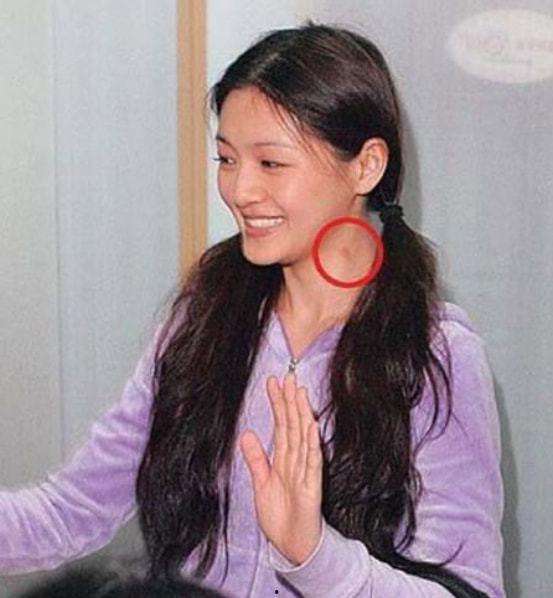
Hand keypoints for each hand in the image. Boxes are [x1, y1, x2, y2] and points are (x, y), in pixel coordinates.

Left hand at [239, 371, 322, 564]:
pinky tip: (310, 426)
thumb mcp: (261, 483)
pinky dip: (311, 444)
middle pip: (293, 425)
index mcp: (283, 458)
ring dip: (302, 414)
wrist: (291, 546)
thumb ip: (255, 459)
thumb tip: (246, 434)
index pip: (281, 425)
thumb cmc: (280, 516)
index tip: (273, 382)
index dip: (277, 404)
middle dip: (290, 401)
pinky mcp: (312, 486)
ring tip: (299, 392)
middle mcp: (296, 460)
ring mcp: (305, 471)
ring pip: (303, 437)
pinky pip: (312, 461)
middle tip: (288, 376)